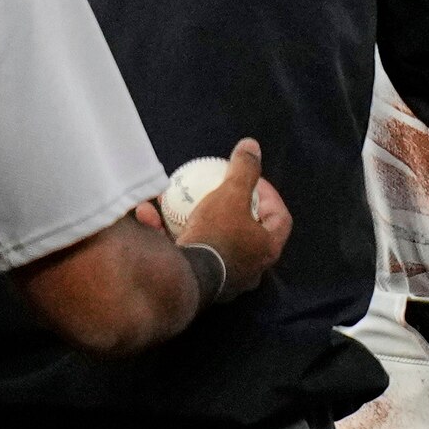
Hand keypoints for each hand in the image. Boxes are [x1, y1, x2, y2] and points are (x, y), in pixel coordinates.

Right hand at [177, 137, 290, 296]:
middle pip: (245, 232)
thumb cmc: (216, 234)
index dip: (270, 196)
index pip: (280, 219)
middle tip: (217, 190)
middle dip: (230, 209)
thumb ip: (244, 171)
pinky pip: (183, 252)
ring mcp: (222, 280)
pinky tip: (148, 214)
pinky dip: (167, 233)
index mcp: (267, 249)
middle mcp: (249, 269)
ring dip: (192, 219)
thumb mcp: (231, 195)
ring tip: (177, 200)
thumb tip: (252, 146)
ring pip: (210, 242)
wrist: (181, 278)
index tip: (252, 180)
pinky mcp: (194, 283)